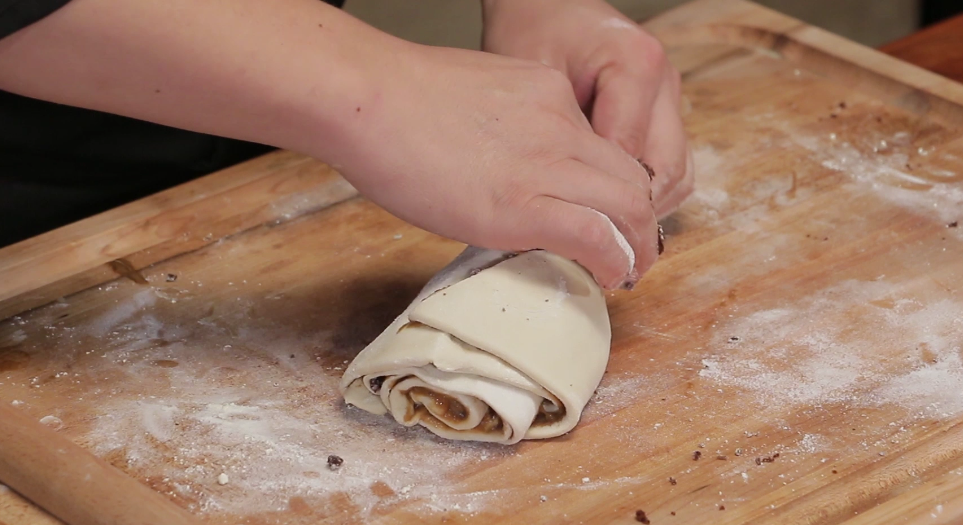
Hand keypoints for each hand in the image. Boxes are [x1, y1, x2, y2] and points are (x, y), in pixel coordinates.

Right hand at [332, 43, 659, 289]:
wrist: (366, 98)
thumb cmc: (395, 100)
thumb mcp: (474, 98)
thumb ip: (504, 130)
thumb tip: (502, 171)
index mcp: (548, 95)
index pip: (606, 147)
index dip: (619, 187)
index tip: (611, 216)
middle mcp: (560, 124)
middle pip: (633, 176)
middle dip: (642, 220)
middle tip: (633, 250)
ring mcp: (546, 162)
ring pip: (629, 206)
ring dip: (638, 246)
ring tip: (629, 272)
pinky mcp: (523, 204)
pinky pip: (595, 235)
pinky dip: (614, 261)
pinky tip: (610, 278)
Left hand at [481, 0, 692, 218]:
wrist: (545, 4)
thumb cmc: (532, 31)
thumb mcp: (533, 79)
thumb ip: (555, 133)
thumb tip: (563, 201)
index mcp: (635, 64)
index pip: (630, 156)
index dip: (605, 203)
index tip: (579, 236)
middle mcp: (664, 81)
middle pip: (666, 172)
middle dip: (632, 215)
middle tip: (598, 245)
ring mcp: (670, 98)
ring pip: (678, 175)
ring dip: (645, 209)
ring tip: (606, 233)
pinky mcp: (664, 113)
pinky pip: (672, 166)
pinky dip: (648, 193)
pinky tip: (612, 208)